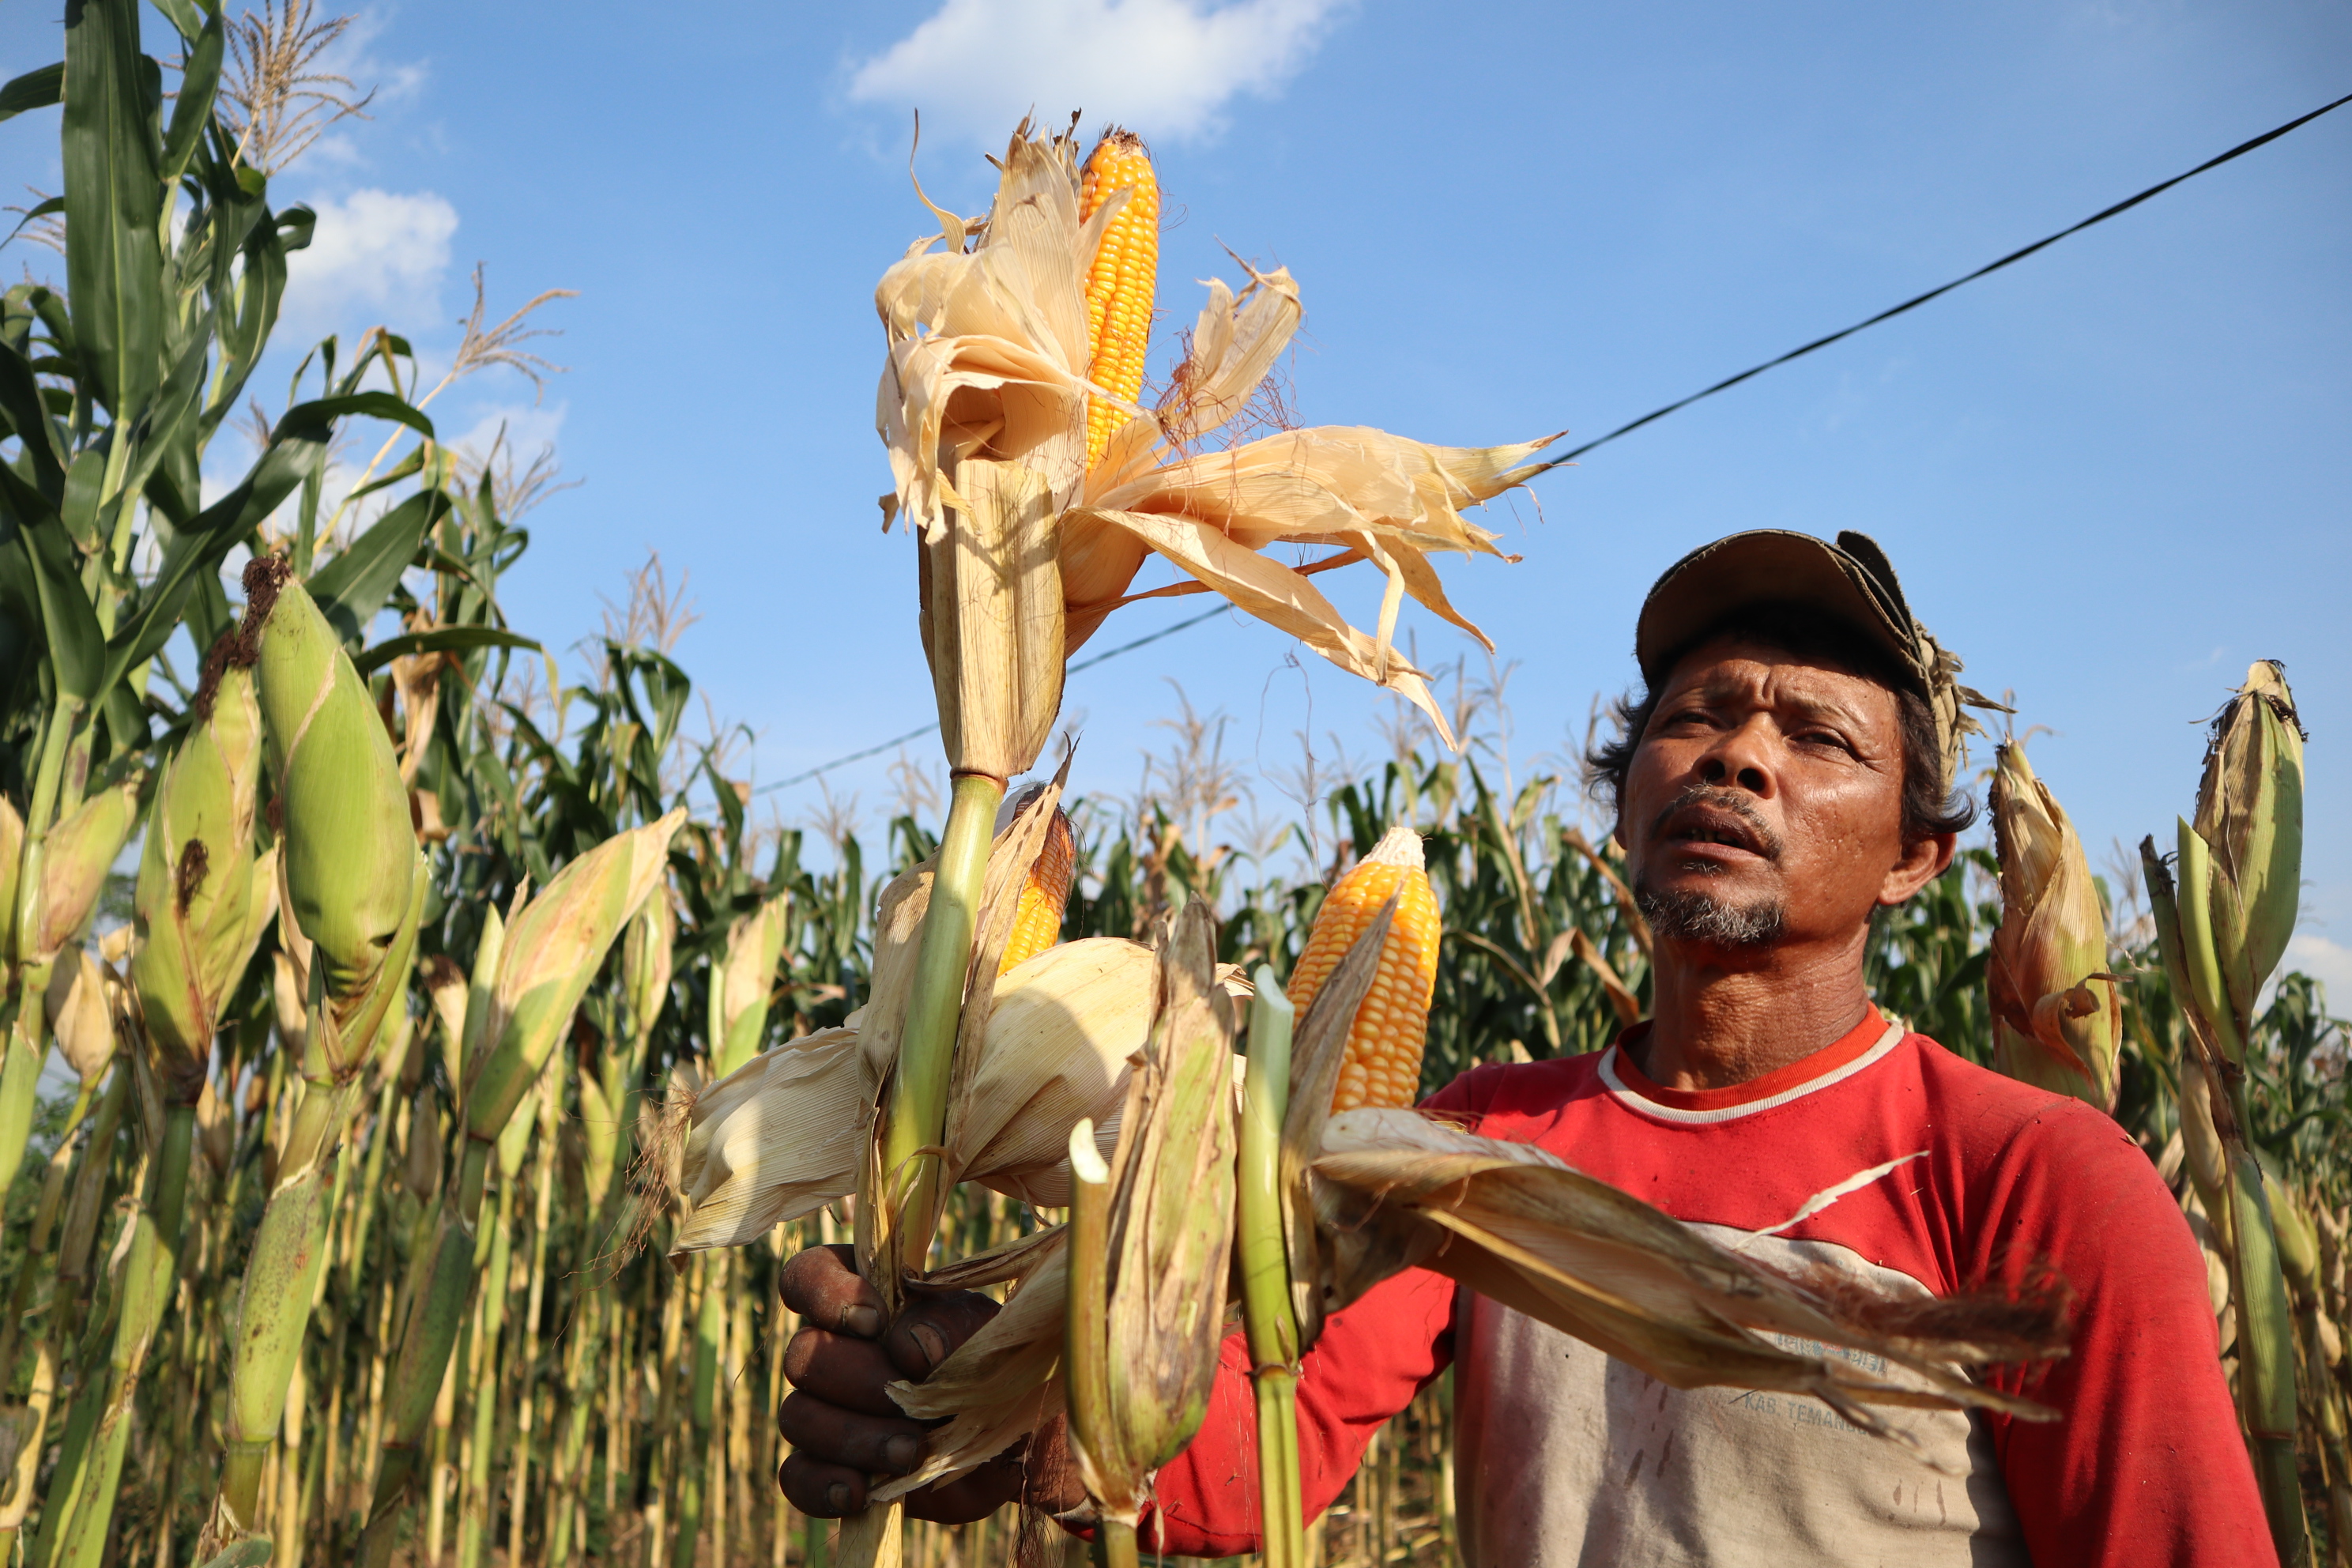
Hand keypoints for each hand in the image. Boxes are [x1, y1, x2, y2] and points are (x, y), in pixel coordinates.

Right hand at [775, 1244, 1073, 1522]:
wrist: (1016, 1446)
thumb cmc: (998, 1371)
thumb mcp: (991, 1337)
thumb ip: (953, 1328)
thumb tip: (912, 1345)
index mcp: (868, 1296)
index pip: (809, 1274)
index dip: (825, 1294)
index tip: (873, 1322)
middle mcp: (834, 1349)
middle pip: (802, 1354)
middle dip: (858, 1380)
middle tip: (908, 1401)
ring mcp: (825, 1410)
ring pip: (798, 1417)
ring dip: (852, 1437)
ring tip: (908, 1452)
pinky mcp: (828, 1467)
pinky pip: (797, 1478)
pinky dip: (823, 1485)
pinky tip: (859, 1492)